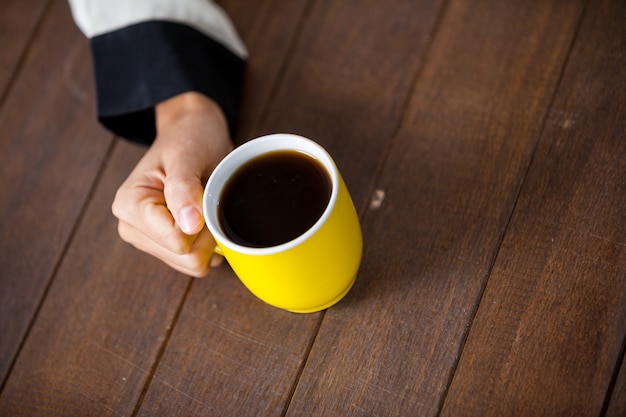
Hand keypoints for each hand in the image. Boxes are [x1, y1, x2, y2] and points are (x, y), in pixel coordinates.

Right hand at [111, 92, 232, 276]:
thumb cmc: (189, 139)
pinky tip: (205, 217)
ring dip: (209, 237)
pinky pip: (197, 262)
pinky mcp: (167, 247)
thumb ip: (184, 188)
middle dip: (207, 233)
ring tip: (203, 204)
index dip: (203, 223)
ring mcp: (150, 240)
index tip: (203, 194)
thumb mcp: (188, 154)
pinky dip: (210, 243)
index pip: (177, 242)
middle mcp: (133, 228)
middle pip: (186, 259)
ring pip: (193, 265)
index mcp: (130, 206)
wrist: (194, 133)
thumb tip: (188, 225)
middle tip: (207, 198)